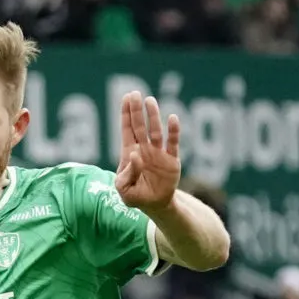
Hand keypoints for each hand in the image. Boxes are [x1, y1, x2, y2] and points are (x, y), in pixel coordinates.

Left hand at [111, 90, 181, 213]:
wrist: (155, 205)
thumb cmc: (135, 196)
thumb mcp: (124, 190)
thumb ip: (127, 174)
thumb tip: (135, 154)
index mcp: (130, 153)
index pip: (127, 129)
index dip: (126, 114)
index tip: (126, 98)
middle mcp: (144, 149)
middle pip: (139, 126)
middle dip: (136, 110)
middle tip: (135, 94)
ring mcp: (158, 153)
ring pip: (155, 131)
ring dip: (153, 116)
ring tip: (150, 101)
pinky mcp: (172, 160)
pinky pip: (173, 143)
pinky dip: (173, 131)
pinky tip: (172, 119)